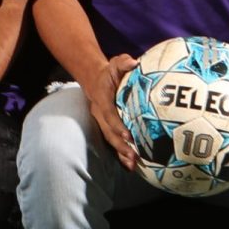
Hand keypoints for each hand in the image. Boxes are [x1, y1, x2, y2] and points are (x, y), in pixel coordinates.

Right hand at [88, 54, 140, 171]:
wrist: (95, 79)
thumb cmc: (109, 72)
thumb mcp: (115, 63)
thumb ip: (123, 62)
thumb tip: (133, 62)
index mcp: (102, 99)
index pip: (109, 114)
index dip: (117, 125)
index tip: (128, 135)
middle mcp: (100, 113)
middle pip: (109, 133)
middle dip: (120, 146)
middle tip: (134, 156)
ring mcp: (102, 122)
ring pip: (110, 140)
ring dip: (121, 153)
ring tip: (133, 165)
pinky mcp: (107, 127)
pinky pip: (113, 142)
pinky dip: (121, 155)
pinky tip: (131, 166)